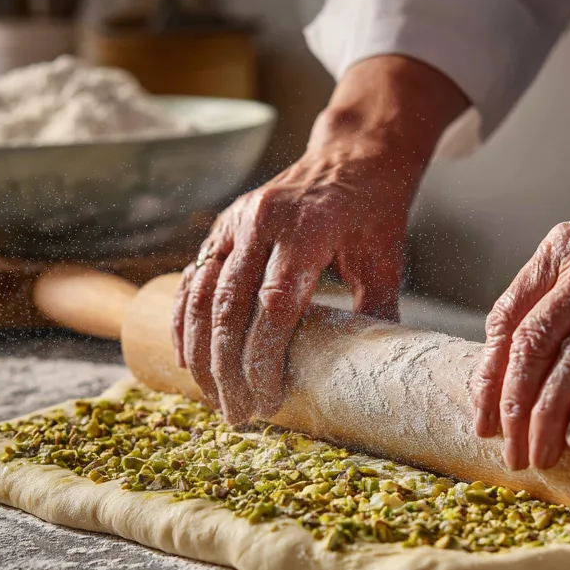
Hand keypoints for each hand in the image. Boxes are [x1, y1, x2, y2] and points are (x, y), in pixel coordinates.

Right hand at [172, 144, 415, 423]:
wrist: (351, 154)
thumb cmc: (372, 210)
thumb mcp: (385, 260)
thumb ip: (377, 314)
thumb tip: (374, 376)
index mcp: (307, 228)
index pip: (275, 305)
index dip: (264, 358)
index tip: (267, 400)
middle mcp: (262, 221)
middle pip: (230, 307)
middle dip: (228, 369)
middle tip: (238, 415)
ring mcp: (235, 221)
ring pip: (201, 295)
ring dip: (201, 353)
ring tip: (213, 398)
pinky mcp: (221, 227)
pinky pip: (191, 279)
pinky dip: (184, 322)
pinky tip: (186, 358)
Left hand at [470, 198, 569, 469]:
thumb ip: (555, 302)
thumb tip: (514, 374)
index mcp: (561, 251)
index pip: (507, 318)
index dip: (489, 375)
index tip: (483, 417)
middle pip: (533, 344)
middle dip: (514, 405)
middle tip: (509, 448)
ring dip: (549, 416)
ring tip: (541, 453)